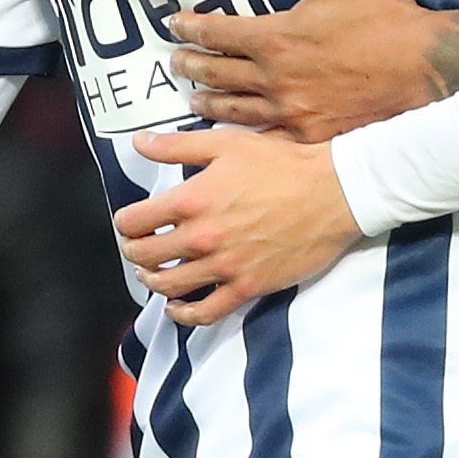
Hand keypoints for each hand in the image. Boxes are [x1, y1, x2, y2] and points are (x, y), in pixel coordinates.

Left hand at [115, 125, 362, 322]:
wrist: (333, 192)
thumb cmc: (282, 164)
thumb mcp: (226, 144)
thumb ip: (176, 146)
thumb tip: (138, 143)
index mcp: (191, 199)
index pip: (134, 221)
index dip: (125, 222)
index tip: (130, 221)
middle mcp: (202, 236)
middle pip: (144, 255)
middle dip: (133, 251)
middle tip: (138, 246)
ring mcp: (224, 266)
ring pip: (168, 285)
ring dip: (152, 281)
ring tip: (152, 273)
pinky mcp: (247, 286)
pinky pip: (205, 313)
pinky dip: (183, 314)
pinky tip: (177, 307)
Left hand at [170, 0, 458, 133]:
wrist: (424, 68)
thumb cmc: (380, 17)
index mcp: (274, 39)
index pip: (216, 32)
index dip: (191, 26)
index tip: (176, 23)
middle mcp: (274, 80)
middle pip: (217, 75)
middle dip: (190, 66)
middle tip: (175, 61)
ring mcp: (291, 113)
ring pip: (234, 111)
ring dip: (207, 103)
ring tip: (194, 100)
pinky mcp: (311, 135)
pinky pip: (266, 139)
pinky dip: (242, 137)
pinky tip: (234, 136)